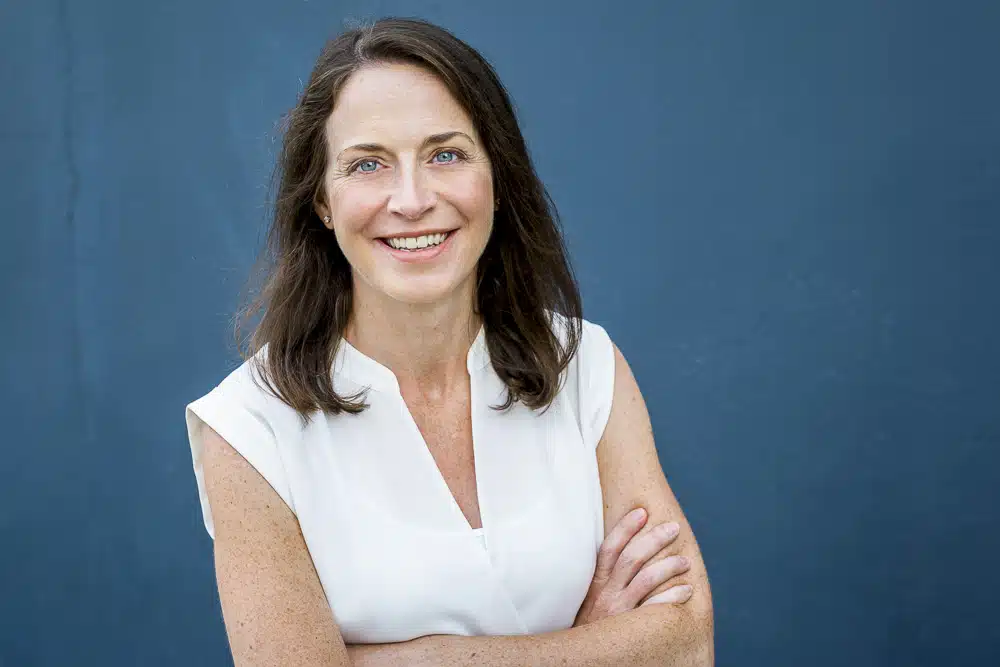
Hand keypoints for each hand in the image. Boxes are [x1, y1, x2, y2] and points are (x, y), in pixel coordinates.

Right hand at [573, 508, 692, 626]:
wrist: (581, 659)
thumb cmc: (589, 628)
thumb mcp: (589, 601)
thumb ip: (604, 581)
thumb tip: (626, 555)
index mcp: (595, 584)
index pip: (609, 549)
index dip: (625, 528)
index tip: (641, 512)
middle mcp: (606, 594)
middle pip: (632, 558)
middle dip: (654, 539)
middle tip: (673, 528)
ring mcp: (619, 612)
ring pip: (646, 580)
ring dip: (668, 566)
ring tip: (685, 561)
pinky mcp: (630, 629)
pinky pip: (655, 609)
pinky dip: (672, 598)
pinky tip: (686, 591)